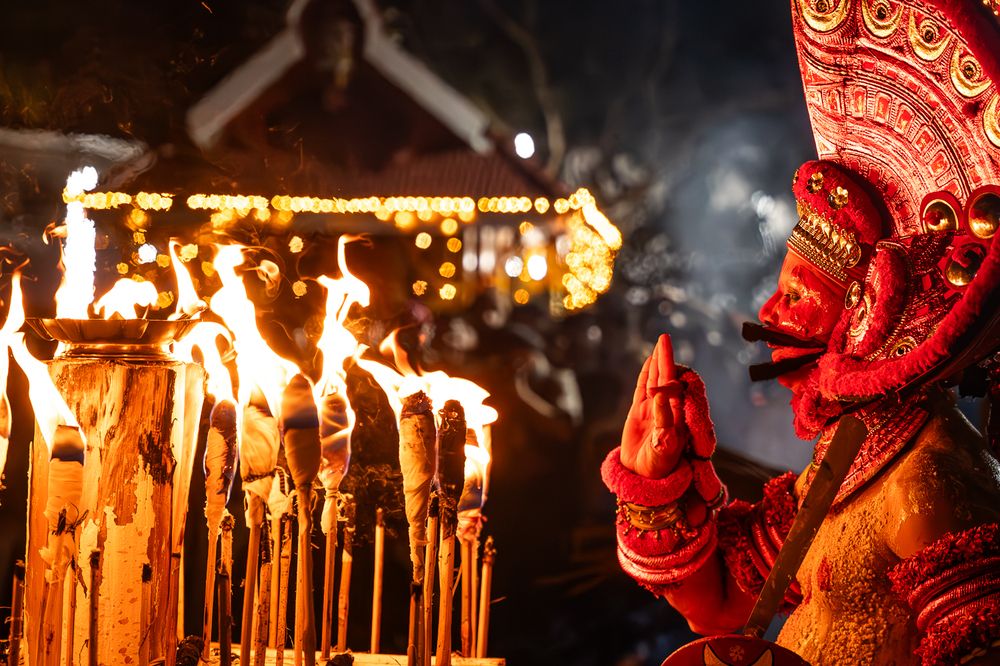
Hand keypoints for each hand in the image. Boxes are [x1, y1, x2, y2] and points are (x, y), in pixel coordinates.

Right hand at [621, 334, 685, 478]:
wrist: (642, 477)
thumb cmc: (658, 466)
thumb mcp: (663, 447)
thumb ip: (663, 423)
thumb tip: (660, 396)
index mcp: (678, 417)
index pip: (676, 390)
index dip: (672, 378)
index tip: (665, 372)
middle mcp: (668, 410)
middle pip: (668, 378)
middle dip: (666, 359)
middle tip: (665, 338)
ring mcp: (653, 409)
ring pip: (655, 380)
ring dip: (657, 362)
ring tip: (659, 343)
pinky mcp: (640, 413)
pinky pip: (642, 388)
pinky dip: (645, 375)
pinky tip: (648, 362)